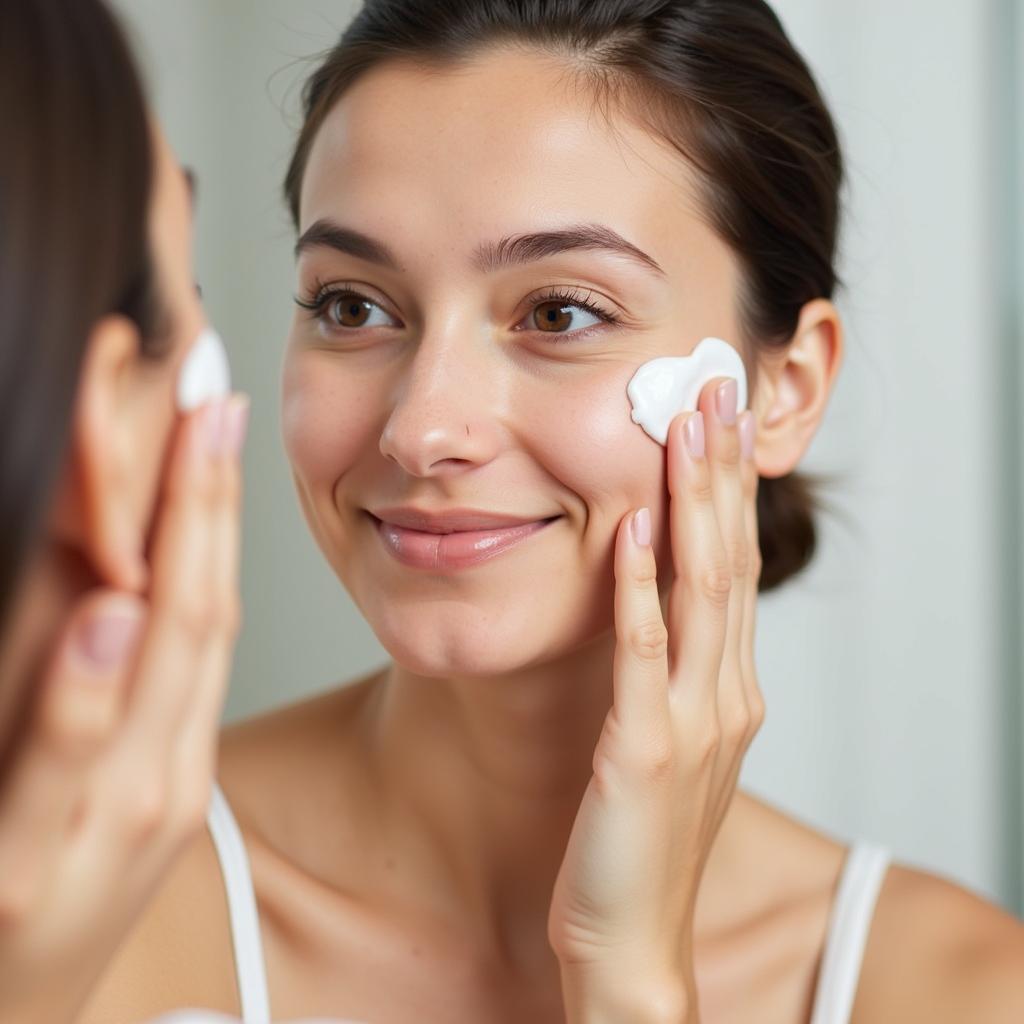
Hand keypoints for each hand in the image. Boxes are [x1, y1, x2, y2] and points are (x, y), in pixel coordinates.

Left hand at [0, 394, 247, 1023]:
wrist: (10, 1016)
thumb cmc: (59, 897)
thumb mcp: (114, 789)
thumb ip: (122, 684)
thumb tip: (132, 578)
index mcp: (178, 749)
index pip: (213, 603)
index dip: (219, 505)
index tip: (219, 415)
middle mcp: (161, 774)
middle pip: (201, 614)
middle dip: (207, 496)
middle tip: (212, 397)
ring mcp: (104, 820)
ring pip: (158, 663)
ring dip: (173, 547)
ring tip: (184, 446)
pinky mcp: (33, 864)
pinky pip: (70, 760)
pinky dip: (91, 686)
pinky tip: (110, 612)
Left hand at [549, 378, 762, 1023]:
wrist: (632, 940)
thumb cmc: (640, 838)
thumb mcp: (668, 738)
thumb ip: (672, 669)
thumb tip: (654, 596)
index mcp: (729, 687)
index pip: (736, 567)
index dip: (731, 490)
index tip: (719, 419)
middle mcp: (725, 694)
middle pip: (730, 560)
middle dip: (722, 472)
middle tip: (714, 389)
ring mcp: (693, 722)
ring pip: (701, 591)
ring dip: (694, 505)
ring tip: (684, 429)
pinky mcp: (646, 752)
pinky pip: (643, 656)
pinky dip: (640, 588)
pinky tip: (633, 528)